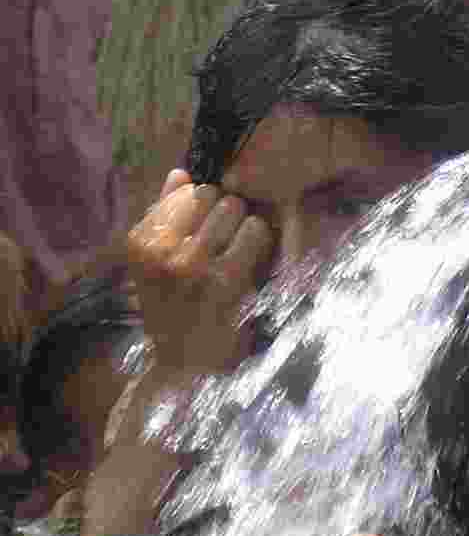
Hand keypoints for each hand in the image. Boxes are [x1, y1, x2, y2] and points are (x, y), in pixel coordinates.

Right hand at [126, 169, 273, 371]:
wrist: (183, 363)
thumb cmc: (171, 307)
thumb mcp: (153, 262)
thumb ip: (165, 214)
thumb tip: (181, 173)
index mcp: (141, 242)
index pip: (186, 191)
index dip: (205, 202)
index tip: (208, 221)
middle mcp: (162, 250)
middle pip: (213, 195)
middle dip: (226, 210)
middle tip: (226, 236)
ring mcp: (194, 264)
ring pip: (235, 209)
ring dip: (244, 222)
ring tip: (238, 246)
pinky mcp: (225, 279)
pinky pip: (255, 232)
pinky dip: (259, 239)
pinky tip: (252, 257)